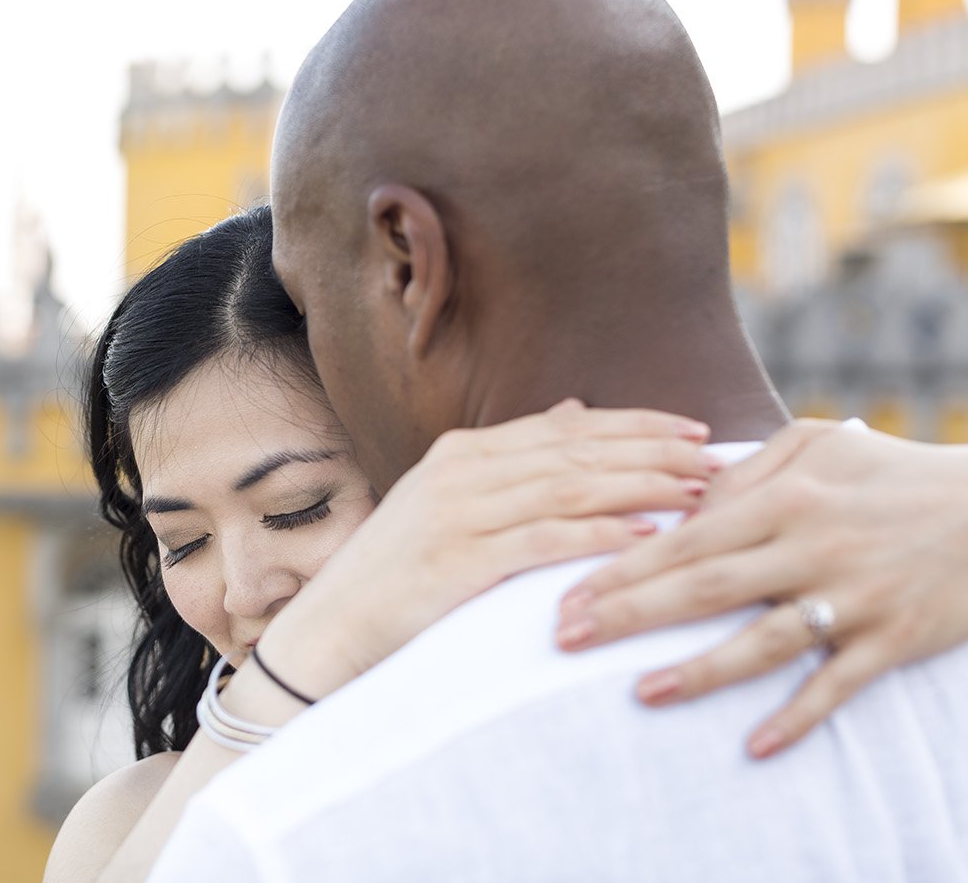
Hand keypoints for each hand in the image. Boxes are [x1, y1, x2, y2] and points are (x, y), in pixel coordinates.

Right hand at [257, 399, 717, 698]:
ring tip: (698, 493)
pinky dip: (601, 534)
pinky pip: (545, 540)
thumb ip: (511, 461)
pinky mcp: (457, 560)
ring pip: (570, 488)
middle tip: (714, 458)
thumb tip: (572, 411)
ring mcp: (456, 513)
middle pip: (576, 451)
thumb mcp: (448, 504)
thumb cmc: (395, 576)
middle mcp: (459, 471)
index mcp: (461, 452)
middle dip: (651, 452)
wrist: (329, 632)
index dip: (633, 426)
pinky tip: (649, 535)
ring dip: (641, 487)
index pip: (565, 428)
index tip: (691, 431)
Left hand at [555, 420, 967, 757]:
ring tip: (641, 692)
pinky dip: (798, 717)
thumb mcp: (817, 443)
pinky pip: (838, 686)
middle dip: (629, 614)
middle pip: (704, 587)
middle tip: (567, 639)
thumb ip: (745, 469)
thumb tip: (683, 504)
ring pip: (763, 642)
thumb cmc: (890, 471)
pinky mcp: (893, 639)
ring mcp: (852, 598)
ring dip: (699, 670)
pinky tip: (755, 745)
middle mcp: (811, 548)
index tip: (568, 593)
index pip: (685, 538)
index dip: (623, 568)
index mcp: (784, 498)